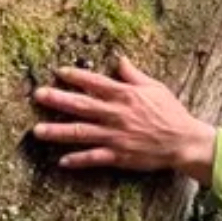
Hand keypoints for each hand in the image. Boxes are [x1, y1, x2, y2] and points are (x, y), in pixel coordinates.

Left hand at [32, 55, 216, 182]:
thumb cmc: (171, 112)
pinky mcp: (119, 155)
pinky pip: (94, 158)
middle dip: (57, 100)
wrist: (184, 141)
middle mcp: (116, 114)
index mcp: (125, 95)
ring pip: (81, 132)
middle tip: (38, 95)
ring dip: (58, 131)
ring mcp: (116, 136)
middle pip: (81, 105)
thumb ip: (133, 75)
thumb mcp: (155, 88)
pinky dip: (78, 160)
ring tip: (37, 131)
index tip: (58, 72)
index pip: (95, 83)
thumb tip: (120, 59)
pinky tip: (62, 161)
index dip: (76, 76)